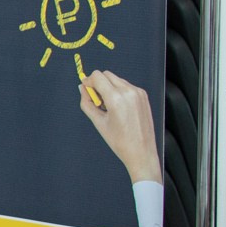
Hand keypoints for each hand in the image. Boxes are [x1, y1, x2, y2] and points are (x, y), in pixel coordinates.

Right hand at [80, 69, 160, 183]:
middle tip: (96, 99)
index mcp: (116, 98)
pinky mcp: (144, 96)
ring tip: (108, 106)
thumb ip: (87, 103)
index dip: (88, 81)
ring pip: (117, 79)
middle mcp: (129, 91)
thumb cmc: (119, 140)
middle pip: (107, 74)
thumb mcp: (98, 122)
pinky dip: (119, 91)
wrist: (141, 151)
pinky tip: (118, 107)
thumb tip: (82, 88)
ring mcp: (138, 92)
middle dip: (98, 83)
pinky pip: (126, 86)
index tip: (85, 90)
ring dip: (108, 87)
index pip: (98, 76)